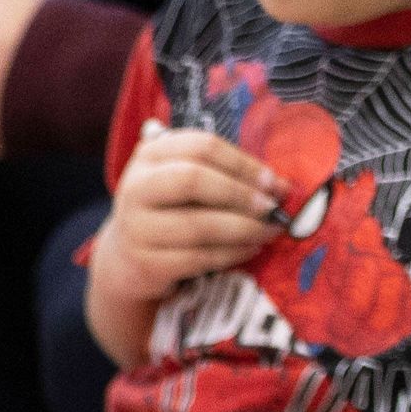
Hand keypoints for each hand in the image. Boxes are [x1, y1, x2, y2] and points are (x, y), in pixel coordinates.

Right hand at [88, 124, 286, 362]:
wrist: (128, 256)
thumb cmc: (173, 209)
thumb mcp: (190, 182)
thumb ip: (229, 176)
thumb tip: (282, 188)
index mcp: (151, 155)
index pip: (201, 147)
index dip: (243, 164)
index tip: (272, 182)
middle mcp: (135, 188)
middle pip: (192, 179)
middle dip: (240, 194)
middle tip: (272, 207)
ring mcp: (135, 228)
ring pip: (198, 224)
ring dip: (244, 228)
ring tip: (270, 231)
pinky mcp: (144, 263)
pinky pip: (197, 258)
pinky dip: (232, 254)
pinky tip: (250, 249)